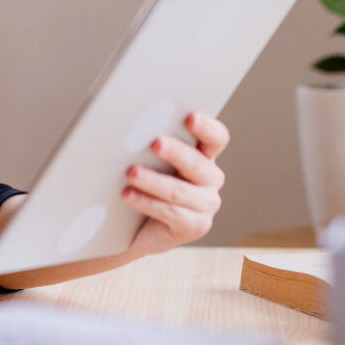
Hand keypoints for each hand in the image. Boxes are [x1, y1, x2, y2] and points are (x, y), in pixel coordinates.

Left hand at [119, 111, 228, 258]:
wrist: (133, 225)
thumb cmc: (141, 181)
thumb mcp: (147, 158)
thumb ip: (149, 143)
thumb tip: (130, 126)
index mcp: (204, 154)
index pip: (216, 138)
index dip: (207, 128)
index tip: (190, 117)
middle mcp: (210, 178)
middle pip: (197, 163)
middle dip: (175, 152)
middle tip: (155, 142)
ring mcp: (206, 205)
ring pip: (180, 190)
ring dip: (154, 181)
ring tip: (131, 172)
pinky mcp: (196, 227)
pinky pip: (172, 213)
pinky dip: (148, 202)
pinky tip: (129, 195)